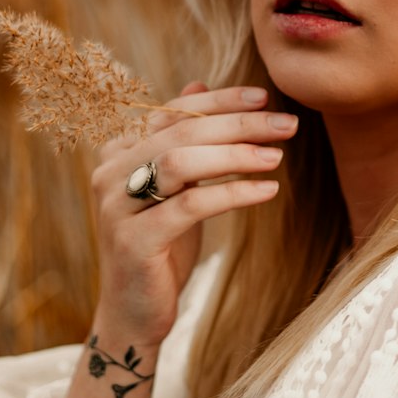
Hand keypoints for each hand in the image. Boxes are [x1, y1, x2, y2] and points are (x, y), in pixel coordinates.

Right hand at [89, 81, 296, 346]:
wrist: (134, 314)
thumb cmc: (162, 247)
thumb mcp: (176, 188)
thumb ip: (183, 139)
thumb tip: (198, 82)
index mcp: (119, 153)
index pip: (172, 111)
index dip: (219, 101)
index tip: (264, 97)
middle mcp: (110, 173)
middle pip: (181, 132)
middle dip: (238, 124)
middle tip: (286, 124)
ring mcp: (117, 207)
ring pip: (180, 162)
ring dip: (235, 155)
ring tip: (277, 156)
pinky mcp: (133, 240)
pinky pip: (190, 205)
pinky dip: (232, 193)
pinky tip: (266, 190)